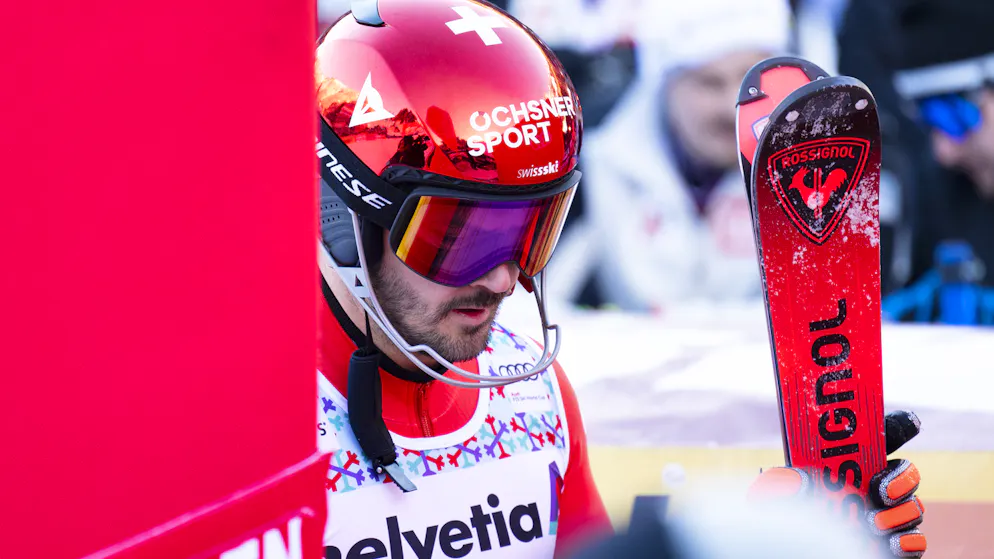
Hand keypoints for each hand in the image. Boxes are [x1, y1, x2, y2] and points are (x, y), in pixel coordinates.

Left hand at [749, 411, 925, 556]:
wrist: (792, 556)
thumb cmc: (782, 526)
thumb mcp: (772, 497)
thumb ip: (781, 481)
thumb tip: (801, 477)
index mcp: (845, 467)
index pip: (877, 438)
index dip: (897, 425)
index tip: (908, 423)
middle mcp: (868, 489)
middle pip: (903, 471)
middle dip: (902, 477)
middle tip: (881, 491)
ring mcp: (884, 518)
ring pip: (912, 505)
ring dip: (899, 513)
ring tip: (871, 523)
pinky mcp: (893, 545)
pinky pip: (916, 541)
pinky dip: (908, 540)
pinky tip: (891, 542)